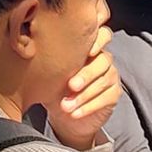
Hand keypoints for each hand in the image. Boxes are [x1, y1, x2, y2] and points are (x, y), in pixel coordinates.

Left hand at [46, 27, 120, 150]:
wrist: (64, 116)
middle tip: (71, 85)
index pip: (102, 35)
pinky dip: (89, 106)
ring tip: (66, 106)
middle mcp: (102, 59)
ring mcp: (110, 75)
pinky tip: (75, 113)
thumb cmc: (55, 88)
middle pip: (104, 60)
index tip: (87, 52)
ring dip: (84, 94)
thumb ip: (50, 61)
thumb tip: (37, 53)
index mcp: (88, 48)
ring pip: (104, 80)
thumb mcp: (50, 75)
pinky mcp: (113, 93)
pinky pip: (107, 97)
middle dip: (87, 74)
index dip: (99, 40)